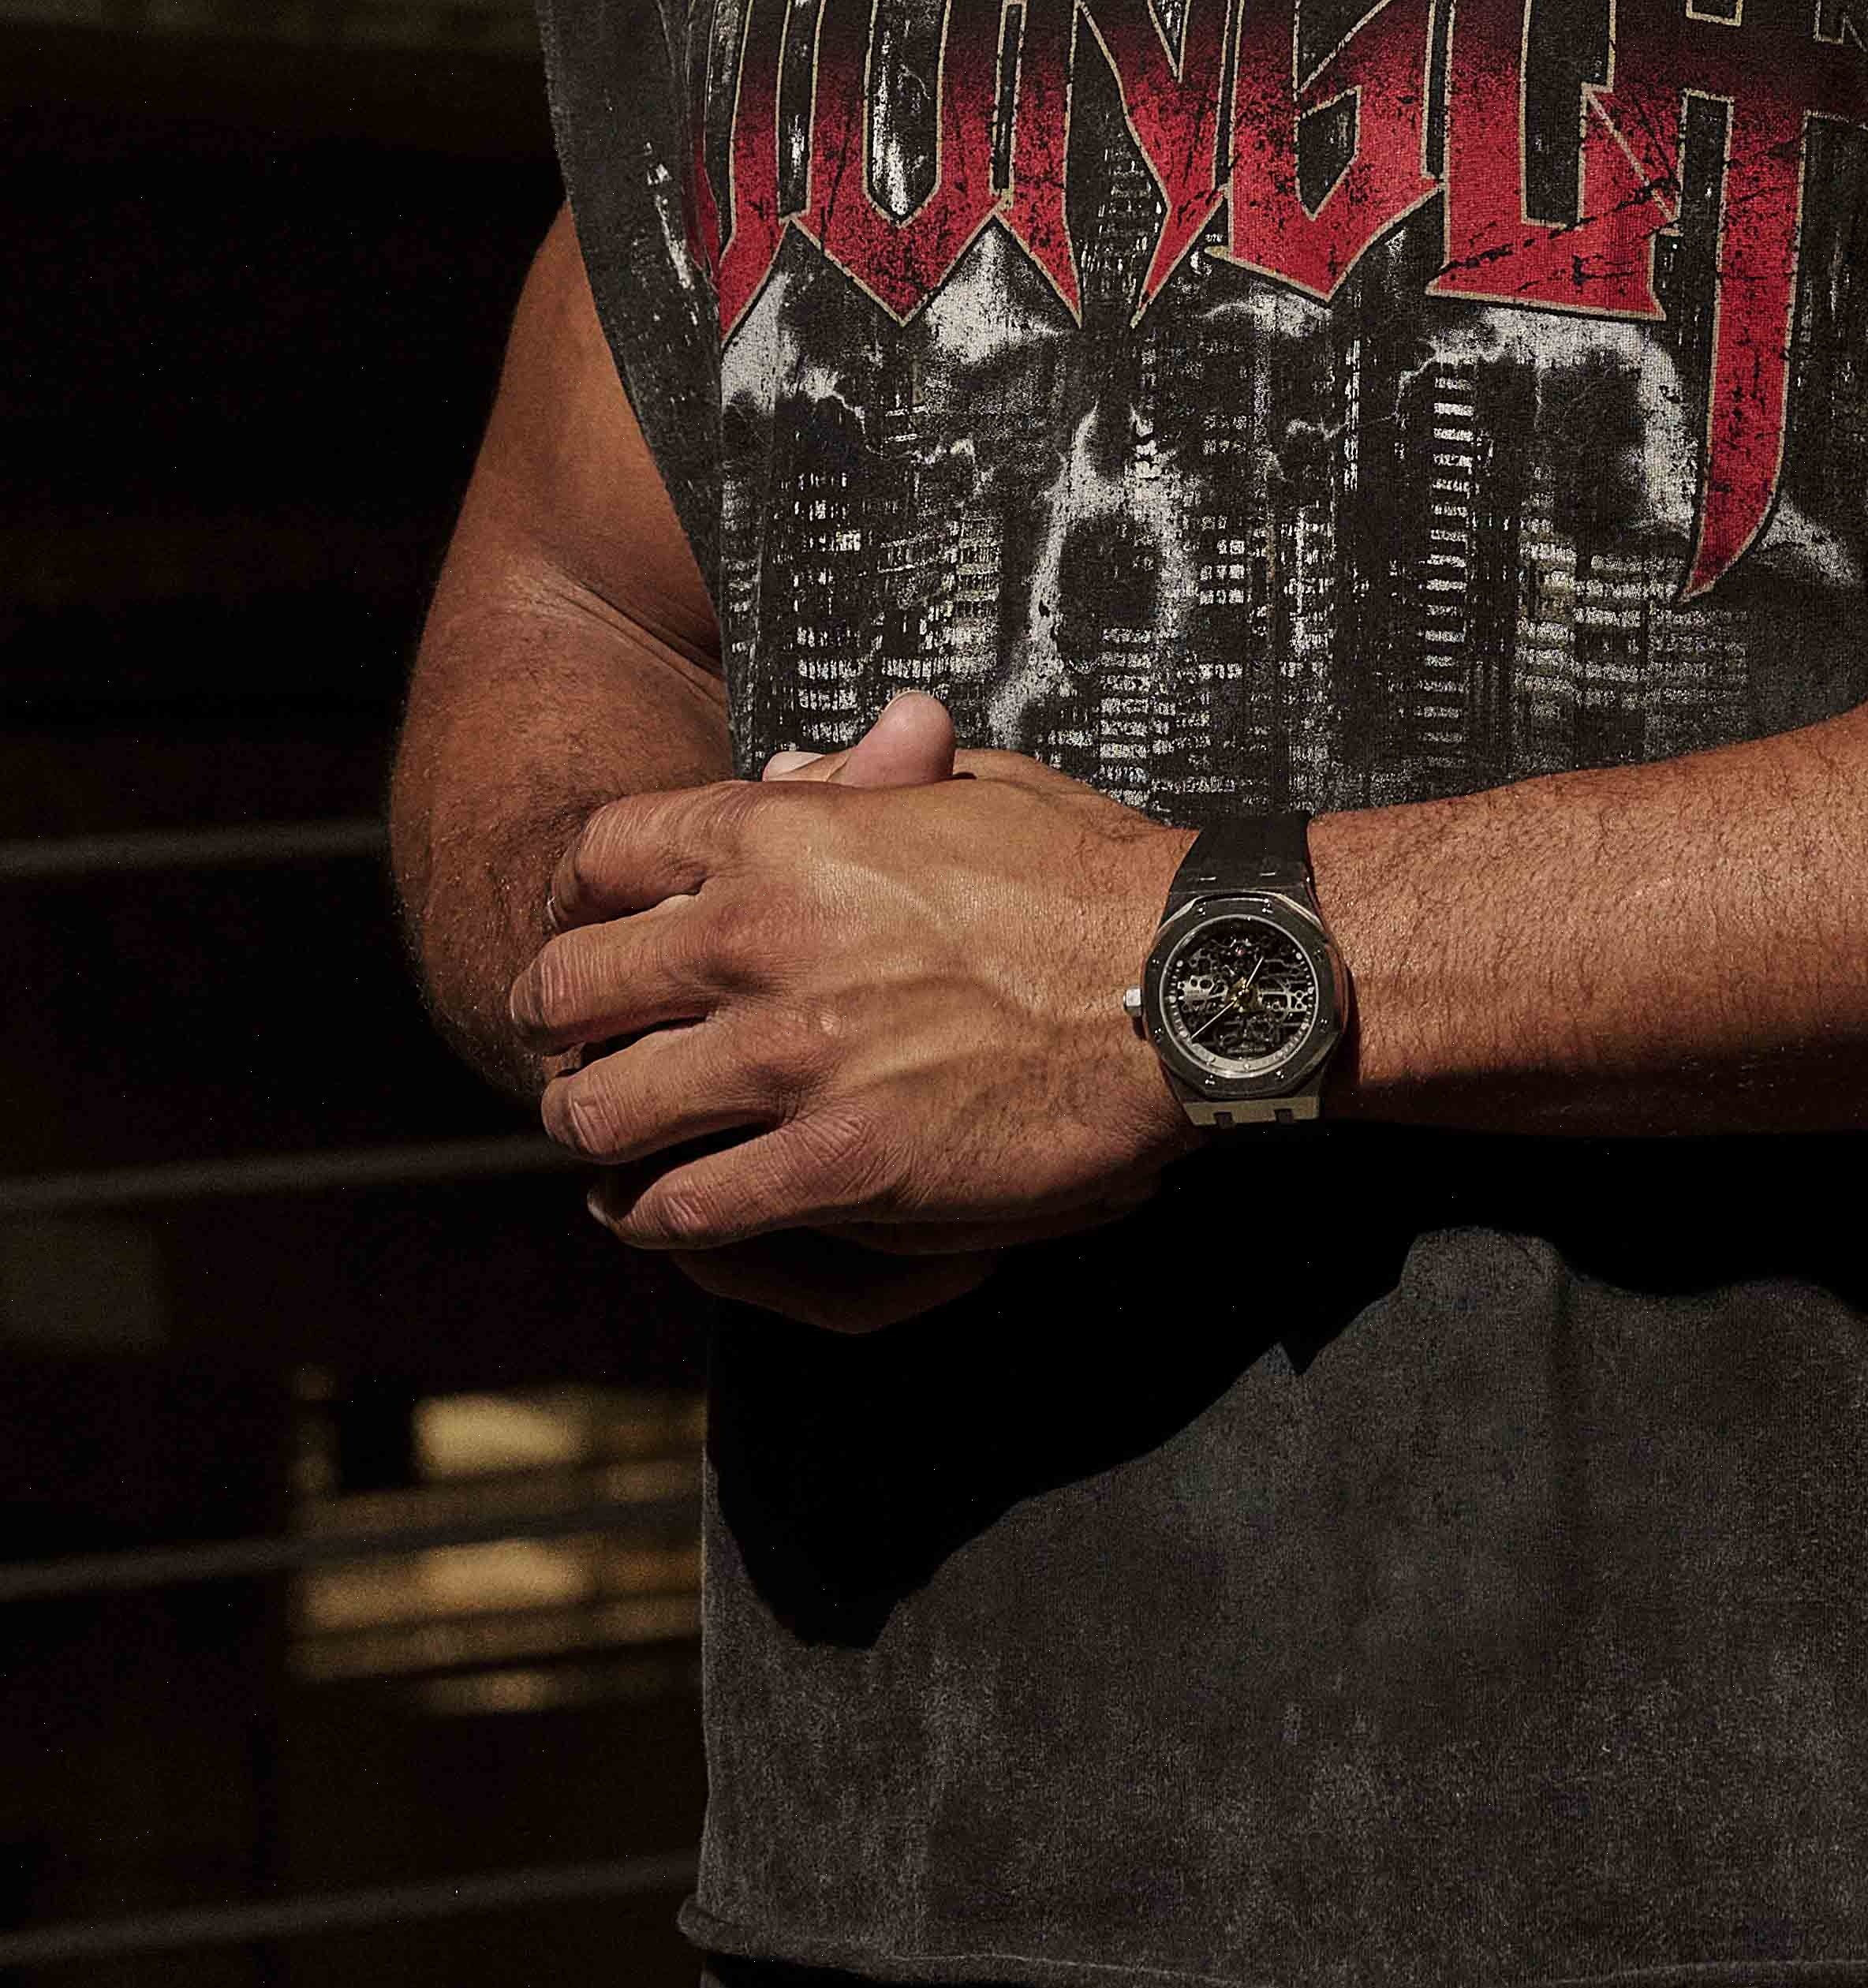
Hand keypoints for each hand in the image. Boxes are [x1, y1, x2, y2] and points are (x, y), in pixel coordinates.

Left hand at [510, 696, 1191, 1333]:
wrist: (1183, 982)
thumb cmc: (1094, 879)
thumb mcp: (974, 788)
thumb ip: (860, 784)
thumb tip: (788, 772)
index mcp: (789, 833)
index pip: (602, 853)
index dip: (580, 899)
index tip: (594, 932)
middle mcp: (761, 938)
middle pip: (569, 987)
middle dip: (564, 1023)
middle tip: (582, 1049)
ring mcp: (792, 1058)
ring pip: (603, 1112)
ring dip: (601, 1130)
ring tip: (614, 1142)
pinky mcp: (838, 1162)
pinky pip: (691, 1206)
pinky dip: (665, 1215)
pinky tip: (674, 1210)